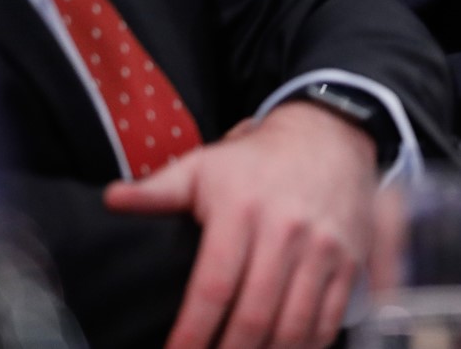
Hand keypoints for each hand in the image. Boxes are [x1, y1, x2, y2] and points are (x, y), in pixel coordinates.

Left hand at [103, 101, 379, 348]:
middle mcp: (285, 230)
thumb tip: (111, 199)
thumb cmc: (255, 160)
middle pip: (253, 315)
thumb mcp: (204, 166)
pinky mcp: (349, 258)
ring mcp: (323, 247)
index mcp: (241, 210)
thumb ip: (158, 191)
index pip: (213, 288)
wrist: (330, 134)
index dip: (192, 333)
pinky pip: (329, 317)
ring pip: (294, 324)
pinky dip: (307, 346)